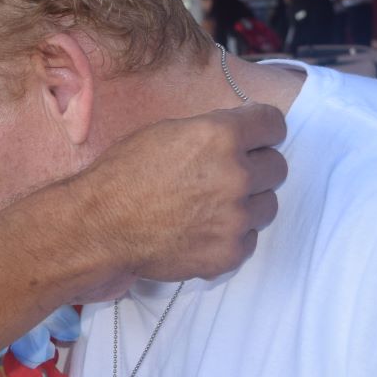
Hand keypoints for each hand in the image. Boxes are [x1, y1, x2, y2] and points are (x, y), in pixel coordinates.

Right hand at [71, 104, 285, 297]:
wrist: (99, 227)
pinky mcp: (230, 252)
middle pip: (277, 167)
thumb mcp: (165, 134)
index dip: (263, 131)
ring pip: (268, 205)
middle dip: (256, 168)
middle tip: (227, 177)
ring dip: (247, 204)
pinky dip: (231, 236)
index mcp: (221, 136)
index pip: (274, 125)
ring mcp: (236, 218)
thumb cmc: (123, 176)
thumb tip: (238, 136)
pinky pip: (249, 239)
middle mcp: (236, 174)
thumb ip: (210, 133)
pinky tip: (202, 231)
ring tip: (212, 208)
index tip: (257, 139)